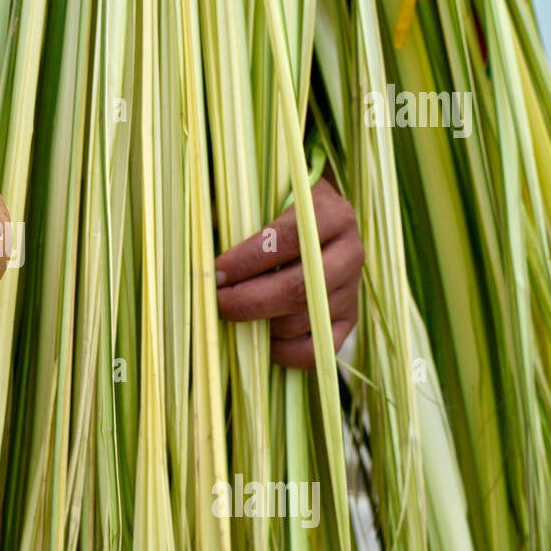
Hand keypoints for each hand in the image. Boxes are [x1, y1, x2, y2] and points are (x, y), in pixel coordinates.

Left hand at [214, 178, 363, 369]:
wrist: (316, 228)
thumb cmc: (275, 211)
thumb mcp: (258, 198)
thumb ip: (231, 211)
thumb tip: (198, 238)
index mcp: (330, 213)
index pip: (286, 240)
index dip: (246, 260)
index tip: (216, 272)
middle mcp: (350, 251)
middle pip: (296, 288)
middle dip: (247, 301)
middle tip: (217, 302)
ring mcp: (352, 289)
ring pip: (302, 321)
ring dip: (260, 324)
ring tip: (233, 315)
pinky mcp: (349, 321)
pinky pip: (315, 351)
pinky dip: (282, 352)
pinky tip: (259, 339)